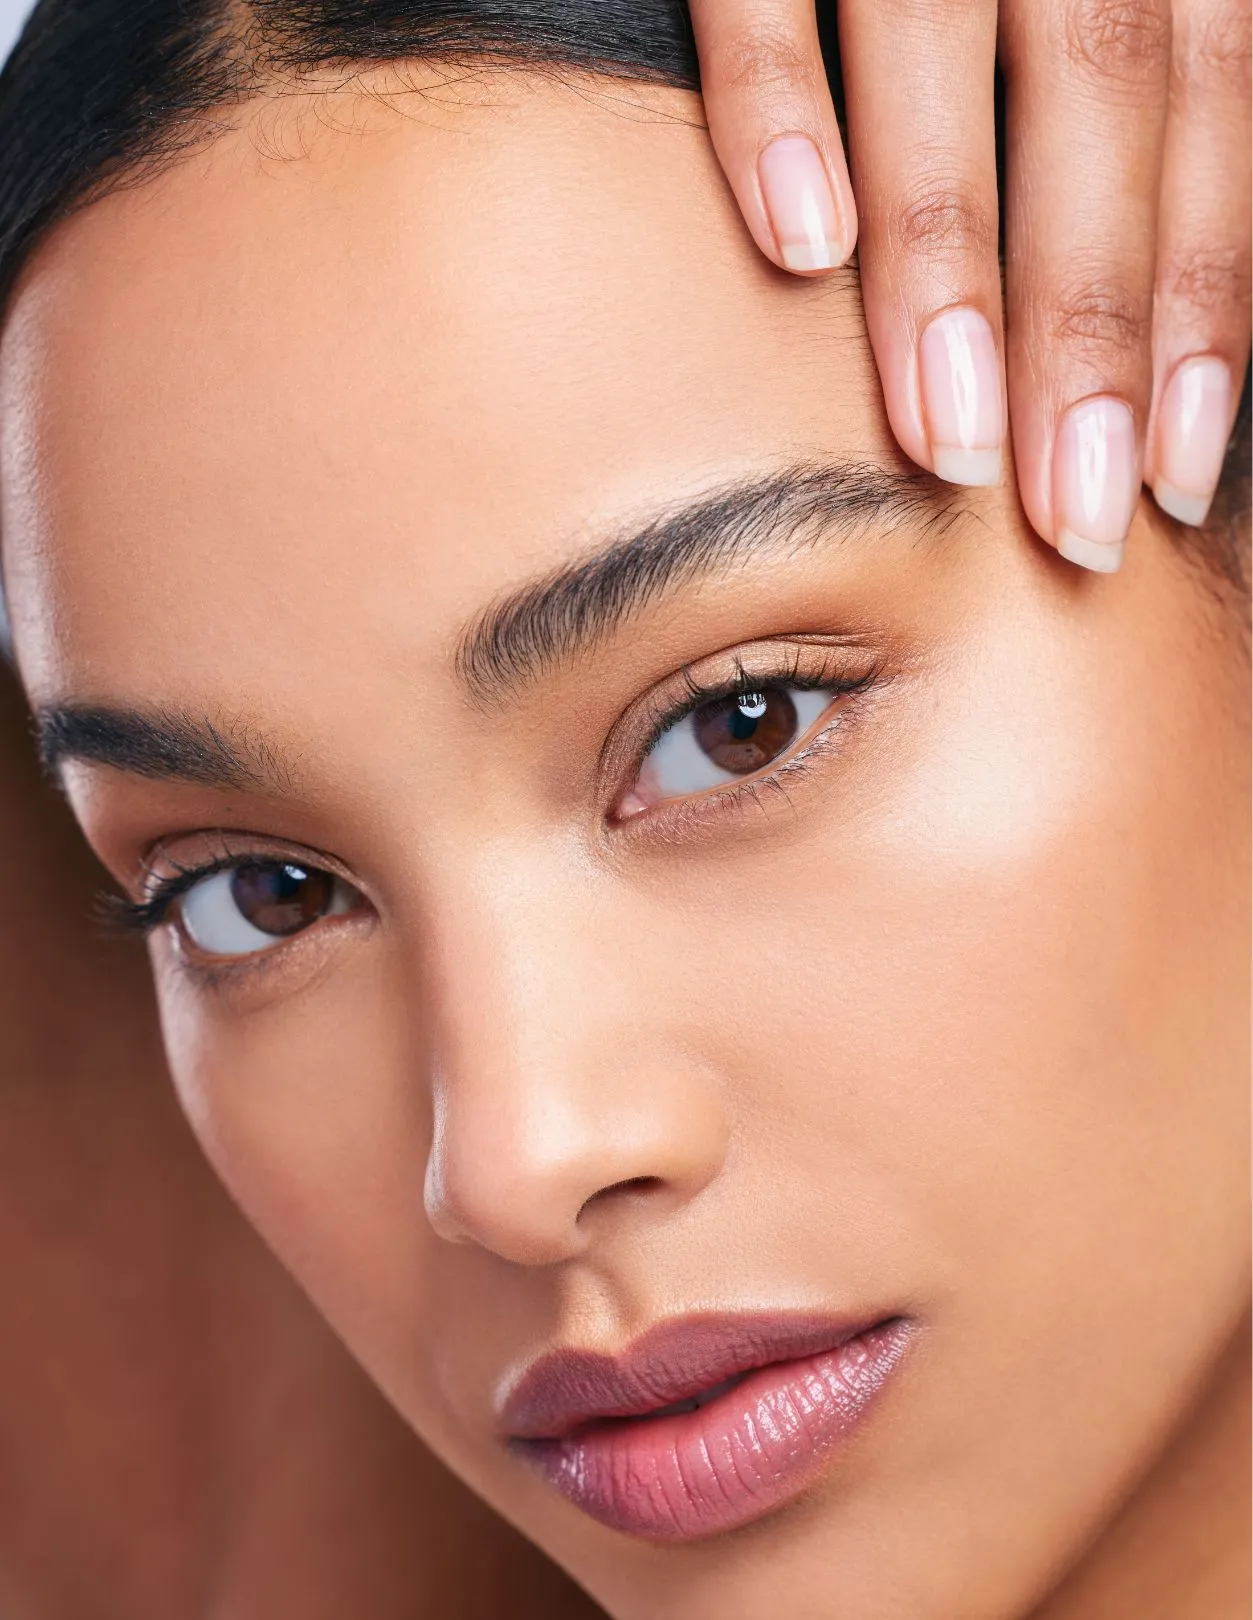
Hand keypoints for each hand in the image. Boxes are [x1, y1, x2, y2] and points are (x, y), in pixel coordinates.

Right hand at [687, 0, 1250, 571]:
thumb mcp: (1069, 1)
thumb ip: (1099, 113)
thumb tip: (1133, 340)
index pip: (1205, 106)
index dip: (1200, 296)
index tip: (1173, 473)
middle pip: (1097, 102)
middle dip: (1086, 323)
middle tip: (1070, 509)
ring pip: (945, 49)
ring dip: (950, 262)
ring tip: (946, 437)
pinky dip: (776, 107)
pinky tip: (798, 248)